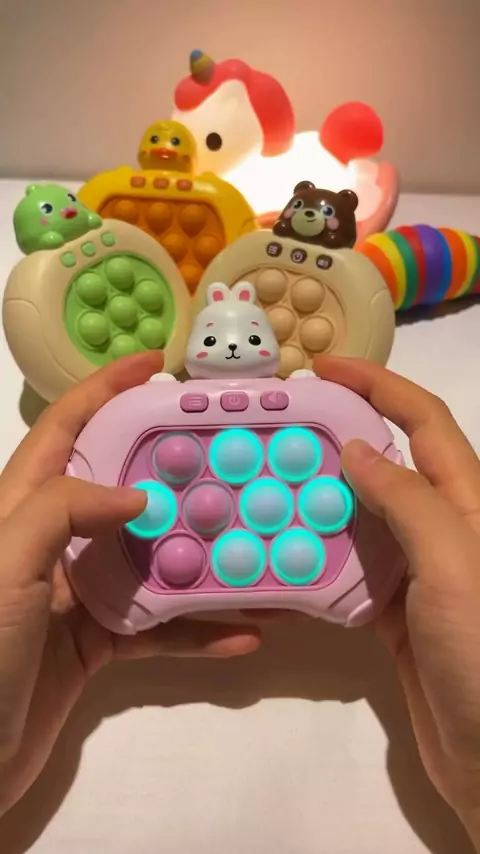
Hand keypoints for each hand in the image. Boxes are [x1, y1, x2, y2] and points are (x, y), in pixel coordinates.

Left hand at [0, 353, 259, 815]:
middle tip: (234, 452)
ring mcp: (79, 593)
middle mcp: (55, 541)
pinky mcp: (98, 643)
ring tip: (258, 544)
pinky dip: (199, 632)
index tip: (156, 365)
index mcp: (23, 506)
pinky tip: (243, 635)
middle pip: (123, 487)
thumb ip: (62, 511)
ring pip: (152, 558)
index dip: (106, 390)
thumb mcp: (5, 560)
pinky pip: (158, 627)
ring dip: (203, 556)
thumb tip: (140, 495)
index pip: (65, 430)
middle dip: (176, 467)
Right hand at [315, 356, 479, 849]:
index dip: (378, 386)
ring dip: (317, 499)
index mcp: (467, 500)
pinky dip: (315, 559)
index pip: (424, 420)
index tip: (321, 369)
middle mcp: (443, 527)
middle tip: (275, 431)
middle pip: (387, 463)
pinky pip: (348, 572)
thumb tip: (355, 449)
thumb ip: (407, 502)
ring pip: (361, 517)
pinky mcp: (394, 615)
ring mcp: (417, 572)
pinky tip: (278, 556)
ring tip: (263, 486)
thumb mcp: (455, 562)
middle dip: (335, 438)